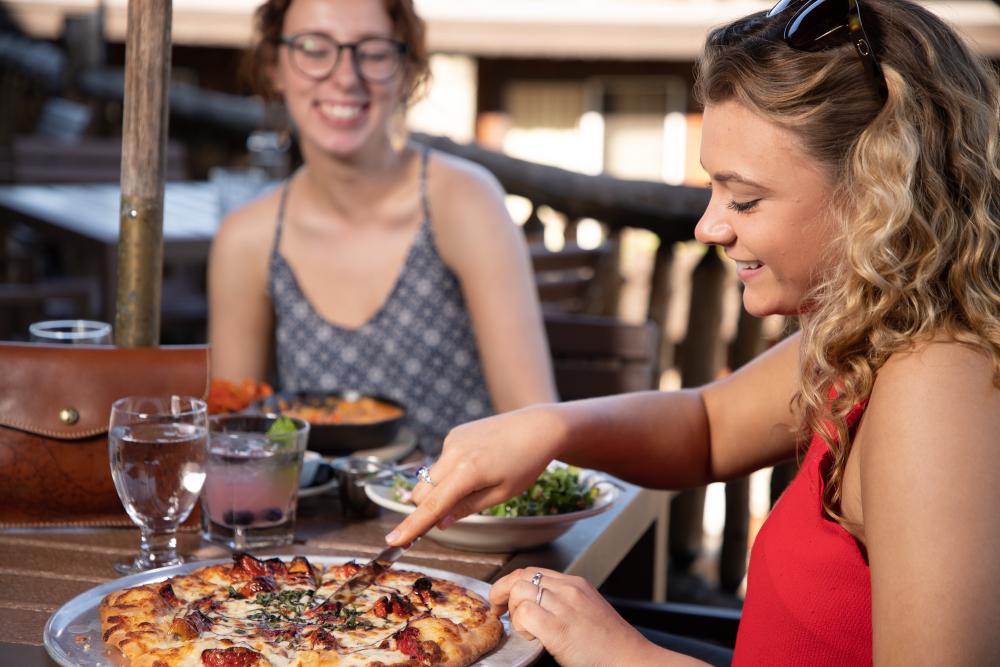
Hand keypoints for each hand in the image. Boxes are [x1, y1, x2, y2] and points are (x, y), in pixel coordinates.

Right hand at [385, 404, 567, 545]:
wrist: (538, 427)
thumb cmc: (525, 464)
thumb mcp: (500, 494)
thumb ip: (466, 508)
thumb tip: (439, 523)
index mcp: (467, 472)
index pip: (431, 505)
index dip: (411, 526)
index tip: (392, 541)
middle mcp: (453, 453)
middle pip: (422, 491)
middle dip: (427, 507)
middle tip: (448, 516)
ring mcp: (452, 440)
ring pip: (431, 476)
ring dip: (442, 488)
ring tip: (477, 482)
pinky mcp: (454, 433)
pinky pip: (443, 461)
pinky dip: (451, 471)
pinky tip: (478, 465)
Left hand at [491, 568, 659, 666]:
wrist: (630, 659)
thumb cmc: (610, 643)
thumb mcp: (588, 609)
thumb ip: (565, 601)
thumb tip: (536, 605)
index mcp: (575, 583)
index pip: (532, 571)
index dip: (512, 583)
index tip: (504, 597)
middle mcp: (568, 589)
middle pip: (520, 576)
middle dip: (501, 592)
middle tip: (498, 609)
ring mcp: (563, 607)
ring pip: (518, 592)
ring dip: (512, 611)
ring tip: (521, 627)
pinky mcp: (558, 629)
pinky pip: (524, 615)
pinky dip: (520, 625)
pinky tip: (530, 636)